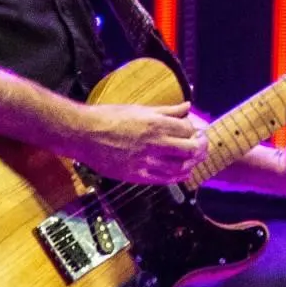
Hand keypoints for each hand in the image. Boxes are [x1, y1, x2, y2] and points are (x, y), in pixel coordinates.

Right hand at [67, 101, 207, 183]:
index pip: (188, 129)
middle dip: (200, 148)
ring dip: (191, 164)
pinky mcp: (135, 175)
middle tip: (202, 146)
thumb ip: (167, 110)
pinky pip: (163, 180)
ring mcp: (145, 161)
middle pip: (190, 149)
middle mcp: (153, 143)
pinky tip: (181, 173)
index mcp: (156, 124)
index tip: (195, 130)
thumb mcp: (141, 108)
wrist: (83, 134)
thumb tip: (188, 106)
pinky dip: (176, 177)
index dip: (195, 129)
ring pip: (179, 167)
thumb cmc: (110, 117)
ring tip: (194, 160)